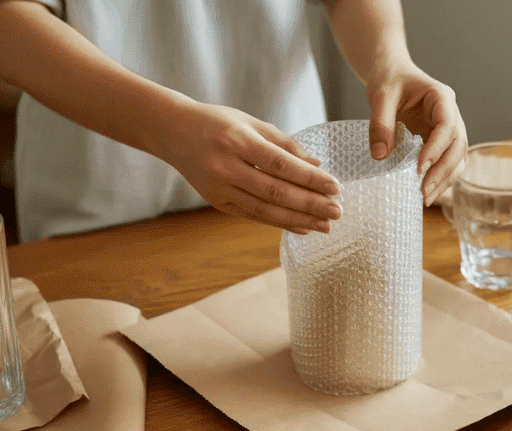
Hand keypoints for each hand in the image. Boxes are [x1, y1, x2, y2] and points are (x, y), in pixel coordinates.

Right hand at [154, 99, 342, 233]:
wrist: (174, 132)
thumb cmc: (219, 123)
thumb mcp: (251, 123)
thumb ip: (285, 144)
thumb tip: (317, 165)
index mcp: (238, 140)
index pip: (281, 164)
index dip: (310, 178)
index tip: (335, 187)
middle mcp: (227, 166)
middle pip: (276, 191)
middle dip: (310, 204)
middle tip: (337, 212)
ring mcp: (219, 188)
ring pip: (265, 209)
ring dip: (298, 220)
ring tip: (324, 226)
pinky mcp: (217, 202)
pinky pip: (253, 216)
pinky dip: (279, 223)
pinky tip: (302, 227)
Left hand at [366, 66, 466, 205]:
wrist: (392, 75)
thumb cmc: (389, 80)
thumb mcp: (380, 96)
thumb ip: (380, 124)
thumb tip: (380, 156)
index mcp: (441, 97)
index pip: (447, 126)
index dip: (436, 149)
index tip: (418, 168)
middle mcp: (451, 113)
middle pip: (458, 145)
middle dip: (443, 170)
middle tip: (423, 191)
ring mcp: (449, 128)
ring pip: (458, 157)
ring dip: (445, 179)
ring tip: (425, 198)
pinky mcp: (441, 141)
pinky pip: (448, 161)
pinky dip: (441, 178)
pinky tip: (427, 193)